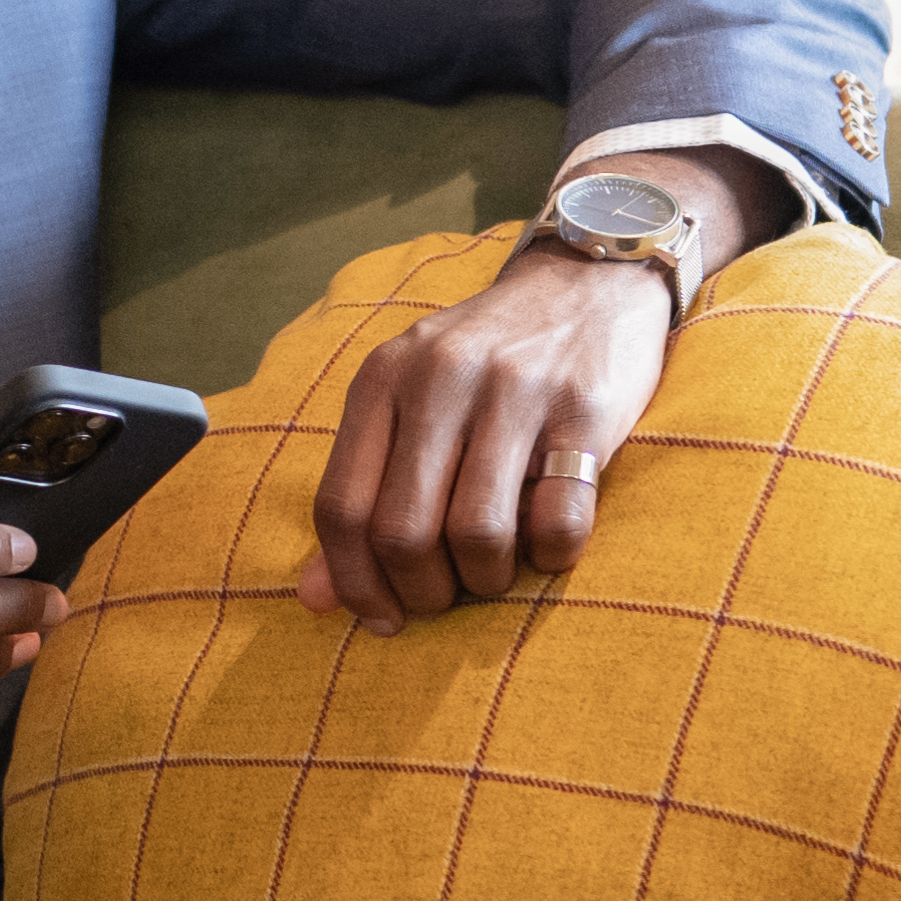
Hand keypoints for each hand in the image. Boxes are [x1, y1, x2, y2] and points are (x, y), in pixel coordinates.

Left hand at [308, 245, 676, 621]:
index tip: (379, 617)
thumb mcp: (408, 405)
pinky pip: (559, 519)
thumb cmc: (485, 364)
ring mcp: (514, 392)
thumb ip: (362, 492)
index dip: (353, 579)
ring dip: (485, 580)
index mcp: (381, 381)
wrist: (587, 283)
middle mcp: (439, 381)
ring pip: (476, 533)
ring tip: (493, 573)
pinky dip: (552, 556)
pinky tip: (549, 546)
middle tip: (443, 599)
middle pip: (402, 530)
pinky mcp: (584, 410)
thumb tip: (313, 599)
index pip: (341, 505)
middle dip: (421, 591)